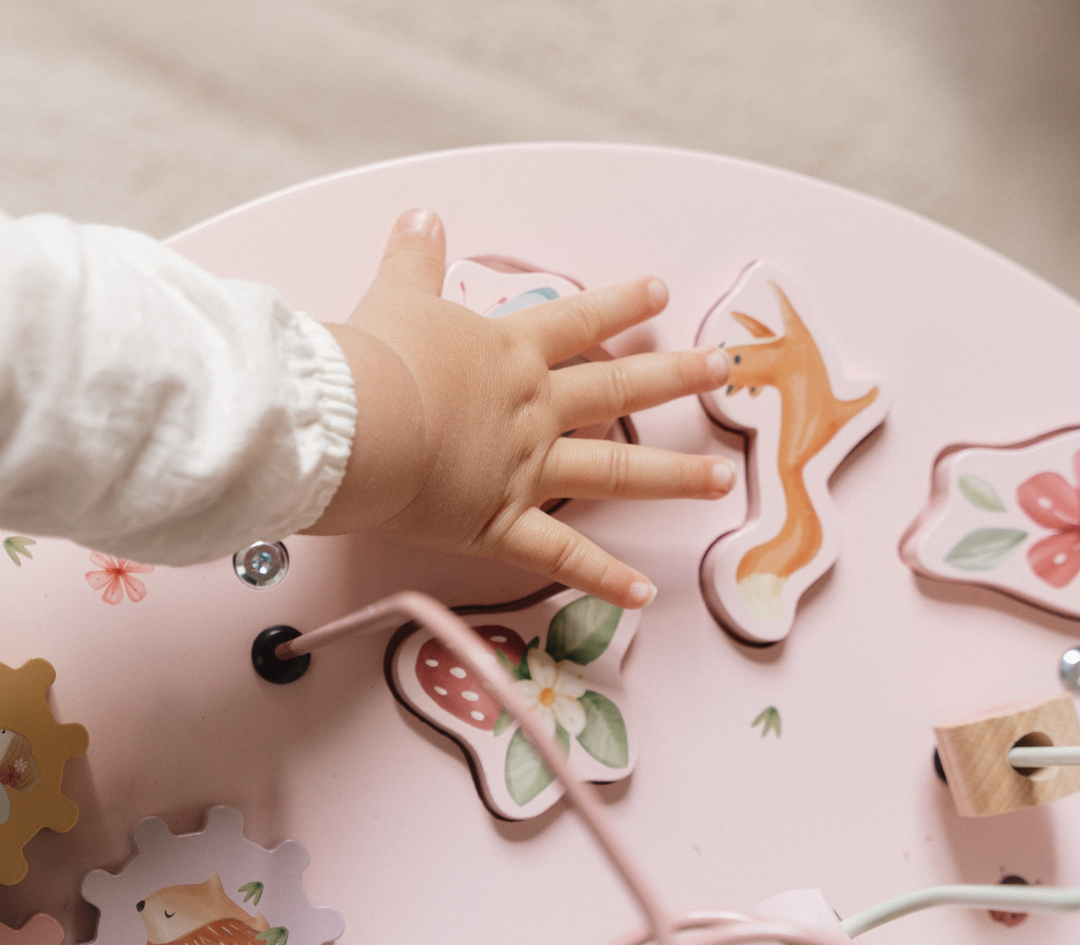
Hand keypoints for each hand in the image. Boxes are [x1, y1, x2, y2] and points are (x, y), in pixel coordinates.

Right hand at [312, 208, 732, 607]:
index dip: (620, 305)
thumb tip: (420, 216)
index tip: (659, 293)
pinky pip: (561, 556)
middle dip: (674, 377)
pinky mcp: (501, 524)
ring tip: (721, 480)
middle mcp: (533, 410)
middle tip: (719, 370)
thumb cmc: (372, 363)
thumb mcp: (394, 298)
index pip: (577, 321)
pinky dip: (601, 579)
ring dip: (673, 476)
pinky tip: (642, 593)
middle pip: (618, 389)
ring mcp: (526, 469)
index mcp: (509, 356)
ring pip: (615, 473)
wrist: (358, 424)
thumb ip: (413, 259)